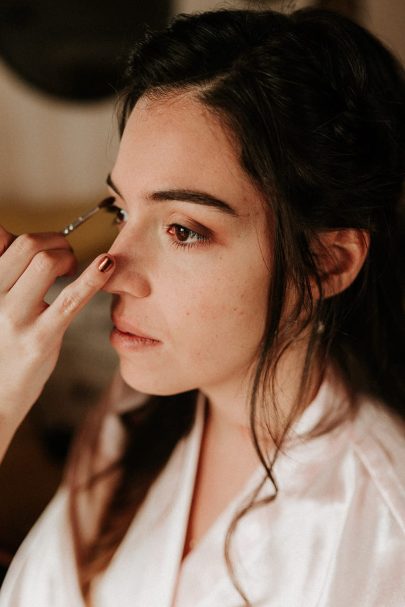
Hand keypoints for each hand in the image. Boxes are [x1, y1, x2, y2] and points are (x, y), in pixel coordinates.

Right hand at [0, 225, 114, 460]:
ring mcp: (15, 318)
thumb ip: (2, 274)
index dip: (32, 237)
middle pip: (29, 245)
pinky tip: (108, 265)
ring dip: (68, 258)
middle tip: (65, 259)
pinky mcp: (41, 339)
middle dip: (56, 243)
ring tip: (72, 271)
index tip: (46, 247)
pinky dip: (93, 277)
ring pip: (46, 262)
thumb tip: (7, 235)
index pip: (2, 238)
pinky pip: (70, 299)